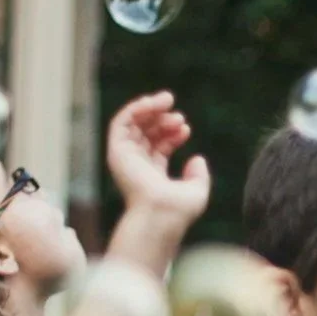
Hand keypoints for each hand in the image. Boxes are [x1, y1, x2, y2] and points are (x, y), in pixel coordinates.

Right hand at [107, 91, 211, 225]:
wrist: (160, 214)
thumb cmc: (178, 209)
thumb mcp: (197, 191)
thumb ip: (199, 175)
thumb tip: (198, 158)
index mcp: (152, 176)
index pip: (159, 146)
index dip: (173, 133)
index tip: (186, 128)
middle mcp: (137, 166)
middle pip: (147, 133)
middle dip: (163, 119)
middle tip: (179, 115)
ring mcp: (125, 158)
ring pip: (133, 124)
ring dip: (150, 108)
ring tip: (168, 100)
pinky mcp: (117, 151)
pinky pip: (121, 122)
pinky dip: (136, 109)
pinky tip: (152, 103)